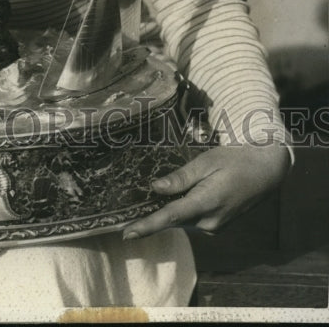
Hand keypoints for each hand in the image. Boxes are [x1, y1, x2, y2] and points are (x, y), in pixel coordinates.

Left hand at [123, 143, 290, 239]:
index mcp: (206, 203)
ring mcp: (216, 226)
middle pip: (174, 219)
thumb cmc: (236, 160)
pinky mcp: (219, 225)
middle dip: (153, 215)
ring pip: (183, 220)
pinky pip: (193, 220)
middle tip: (129, 210)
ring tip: (149, 201)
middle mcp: (210, 221)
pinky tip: (175, 198)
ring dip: (169, 212)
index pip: (170, 217)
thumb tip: (156, 188)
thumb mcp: (206, 162)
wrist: (266, 171)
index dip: (147, 226)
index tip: (127, 234)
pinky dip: (182, 211)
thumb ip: (181, 178)